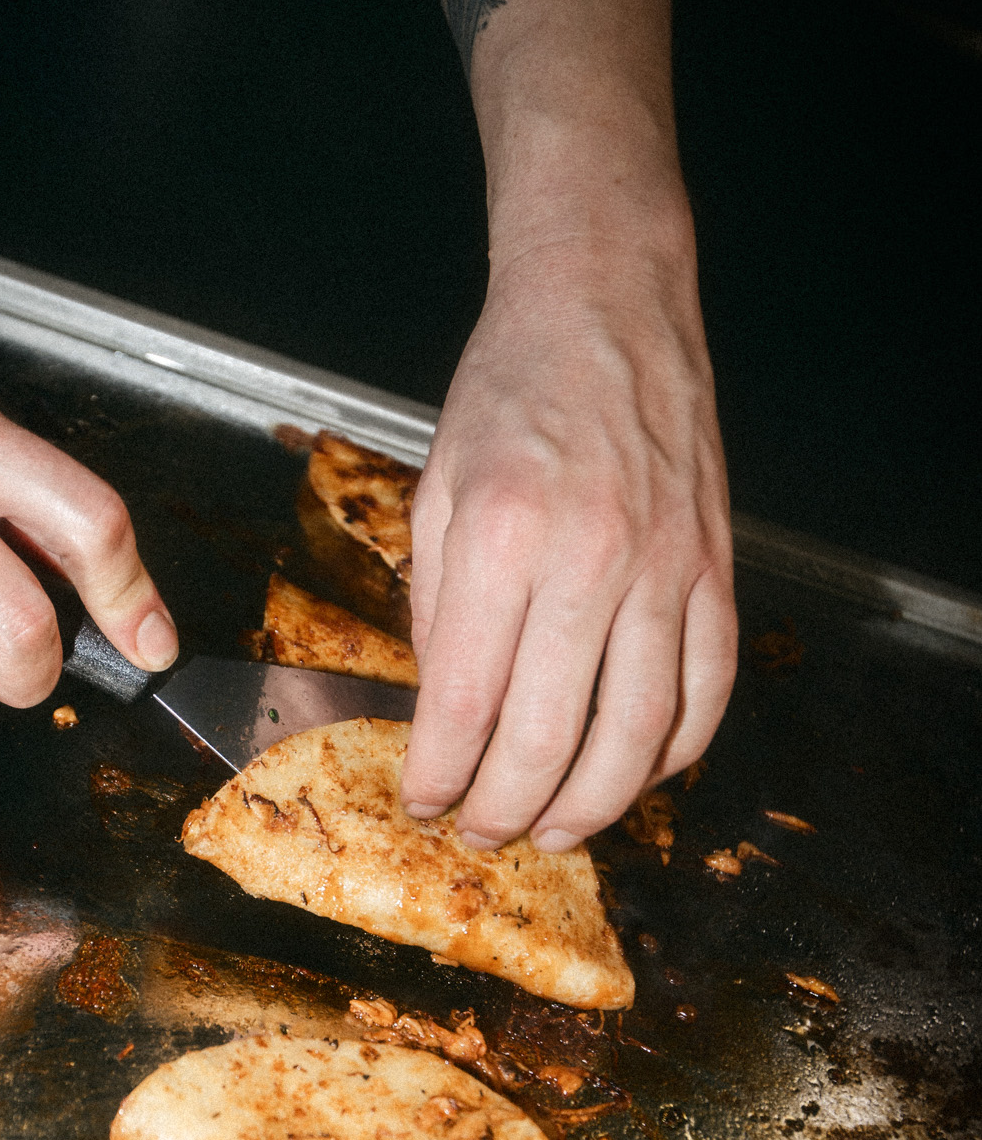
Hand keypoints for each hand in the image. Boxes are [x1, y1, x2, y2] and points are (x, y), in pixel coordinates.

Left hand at [400, 217, 736, 850]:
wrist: (606, 306)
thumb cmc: (511, 392)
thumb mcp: (438, 491)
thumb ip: (440, 607)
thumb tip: (447, 712)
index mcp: (504, 535)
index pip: (466, 700)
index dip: (439, 773)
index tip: (422, 801)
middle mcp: (591, 556)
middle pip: (551, 735)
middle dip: (507, 809)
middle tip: (482, 834)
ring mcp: (667, 567)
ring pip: (639, 733)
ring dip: (594, 804)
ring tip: (556, 832)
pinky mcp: (716, 568)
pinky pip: (709, 688)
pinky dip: (677, 751)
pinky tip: (640, 774)